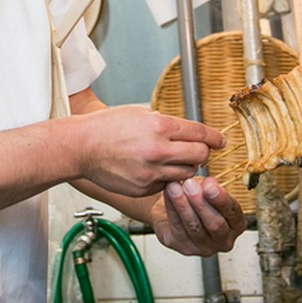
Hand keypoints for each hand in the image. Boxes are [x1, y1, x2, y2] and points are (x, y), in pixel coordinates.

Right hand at [74, 105, 224, 197]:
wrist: (81, 147)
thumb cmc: (107, 127)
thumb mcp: (140, 114)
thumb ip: (167, 124)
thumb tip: (189, 131)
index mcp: (159, 127)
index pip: (199, 133)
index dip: (214, 137)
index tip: (220, 140)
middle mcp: (158, 151)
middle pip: (200, 156)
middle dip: (202, 152)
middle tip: (197, 150)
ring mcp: (151, 172)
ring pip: (187, 174)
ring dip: (186, 167)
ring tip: (174, 159)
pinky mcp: (144, 188)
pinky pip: (168, 185)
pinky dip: (167, 178)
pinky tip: (154, 169)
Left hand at [149, 176, 246, 256]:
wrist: (174, 210)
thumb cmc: (198, 199)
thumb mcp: (208, 190)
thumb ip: (210, 188)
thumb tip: (209, 184)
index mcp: (236, 225)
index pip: (233, 212)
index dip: (221, 198)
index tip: (209, 184)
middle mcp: (223, 240)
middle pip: (215, 224)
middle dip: (201, 203)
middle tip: (189, 185)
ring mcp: (204, 248)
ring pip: (194, 227)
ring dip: (183, 205)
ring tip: (174, 186)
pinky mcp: (184, 248)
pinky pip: (178, 228)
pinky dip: (171, 209)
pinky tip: (168, 194)